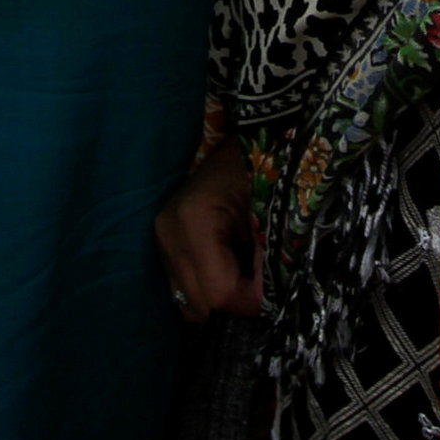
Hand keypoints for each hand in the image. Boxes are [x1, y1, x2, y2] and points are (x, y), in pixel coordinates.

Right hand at [154, 142, 262, 324]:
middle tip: (266, 284)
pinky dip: (211, 285)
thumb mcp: (272, 212)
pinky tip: (232, 266)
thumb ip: (271, 261)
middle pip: (201, 302)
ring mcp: (163, 239)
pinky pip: (186, 285)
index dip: (251, 300)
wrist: (249, 137)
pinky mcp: (167, 242)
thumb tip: (269, 301)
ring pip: (191, 299)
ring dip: (224, 295)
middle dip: (238, 301)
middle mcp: (168, 234)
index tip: (277, 289)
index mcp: (193, 222)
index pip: (218, 292)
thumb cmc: (262, 167)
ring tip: (249, 273)